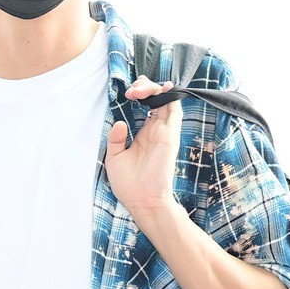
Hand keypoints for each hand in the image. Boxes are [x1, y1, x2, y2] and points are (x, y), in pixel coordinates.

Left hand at [105, 76, 180, 216]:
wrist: (142, 201)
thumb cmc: (129, 184)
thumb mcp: (115, 157)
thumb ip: (116, 138)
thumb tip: (120, 122)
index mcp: (144, 135)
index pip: (147, 106)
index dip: (141, 93)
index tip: (128, 92)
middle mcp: (156, 130)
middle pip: (157, 99)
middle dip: (145, 87)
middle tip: (132, 90)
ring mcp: (165, 132)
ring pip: (166, 100)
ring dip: (154, 89)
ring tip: (138, 90)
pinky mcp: (170, 135)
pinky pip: (175, 110)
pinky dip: (170, 96)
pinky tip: (160, 89)